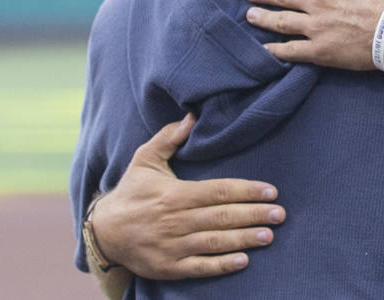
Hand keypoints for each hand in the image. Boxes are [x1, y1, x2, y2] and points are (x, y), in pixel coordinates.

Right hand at [90, 114, 285, 279]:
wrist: (103, 231)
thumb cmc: (131, 192)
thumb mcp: (145, 160)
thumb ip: (169, 138)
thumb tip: (192, 117)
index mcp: (174, 194)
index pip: (218, 191)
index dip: (246, 191)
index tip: (270, 191)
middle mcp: (175, 221)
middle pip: (221, 217)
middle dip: (254, 215)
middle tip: (280, 214)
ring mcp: (172, 246)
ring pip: (215, 242)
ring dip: (244, 239)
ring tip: (269, 236)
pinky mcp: (168, 268)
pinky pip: (199, 267)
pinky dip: (221, 265)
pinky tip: (242, 261)